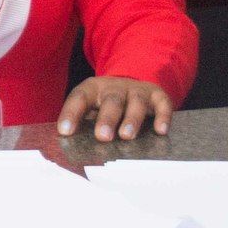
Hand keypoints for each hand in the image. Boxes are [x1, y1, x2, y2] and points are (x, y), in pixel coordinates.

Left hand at [58, 77, 172, 141]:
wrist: (131, 82)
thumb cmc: (104, 103)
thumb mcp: (90, 107)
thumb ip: (81, 123)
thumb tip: (69, 145)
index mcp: (93, 89)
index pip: (79, 98)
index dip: (71, 113)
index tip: (64, 132)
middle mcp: (115, 87)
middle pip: (111, 100)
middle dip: (107, 118)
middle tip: (103, 136)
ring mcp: (137, 90)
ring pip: (136, 102)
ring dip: (132, 119)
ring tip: (126, 136)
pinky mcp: (157, 95)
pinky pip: (162, 104)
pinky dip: (163, 116)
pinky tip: (160, 130)